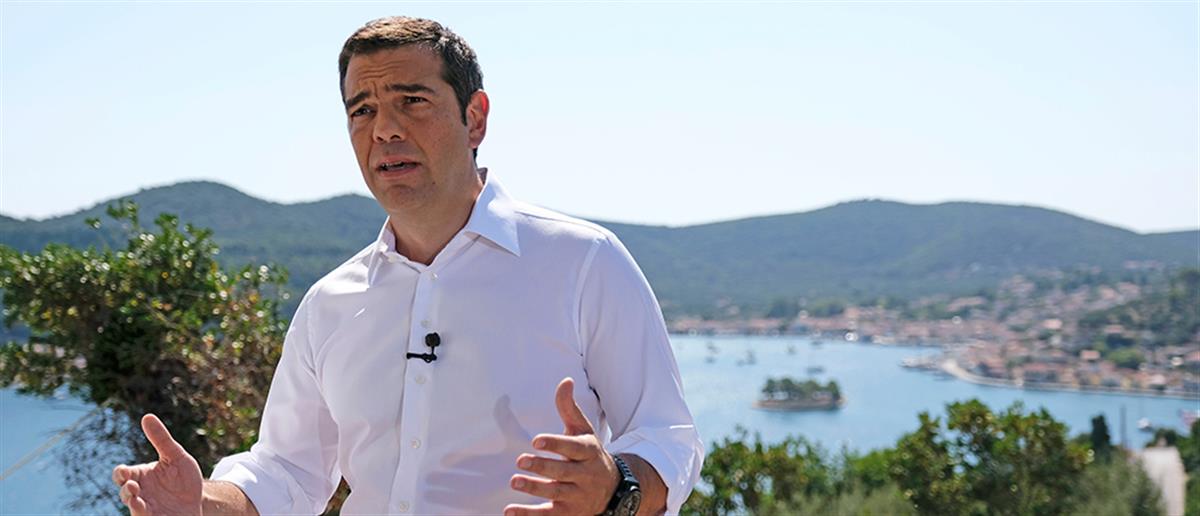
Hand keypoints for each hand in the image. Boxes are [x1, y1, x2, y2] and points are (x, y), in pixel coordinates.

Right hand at [111, 414, 203, 515]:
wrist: (199, 500)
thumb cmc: (184, 479)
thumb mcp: (176, 457)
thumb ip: (161, 439)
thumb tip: (147, 416)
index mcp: (140, 476)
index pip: (122, 473)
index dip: (121, 473)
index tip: (125, 472)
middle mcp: (140, 493)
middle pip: (124, 492)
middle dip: (126, 490)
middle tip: (133, 486)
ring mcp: (146, 508)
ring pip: (133, 508)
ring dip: (133, 503)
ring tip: (137, 500)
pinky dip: (143, 514)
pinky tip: (145, 508)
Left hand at [505, 377, 618, 515]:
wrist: (612, 490)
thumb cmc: (590, 454)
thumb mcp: (584, 431)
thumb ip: (570, 408)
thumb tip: (565, 381)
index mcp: (588, 452)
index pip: (573, 448)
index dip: (556, 444)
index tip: (536, 440)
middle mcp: (585, 475)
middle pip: (563, 472)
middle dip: (542, 467)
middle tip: (520, 460)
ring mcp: (578, 496)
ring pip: (556, 493)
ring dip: (534, 489)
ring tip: (514, 481)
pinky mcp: (569, 513)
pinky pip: (548, 515)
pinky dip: (529, 514)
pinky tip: (510, 511)